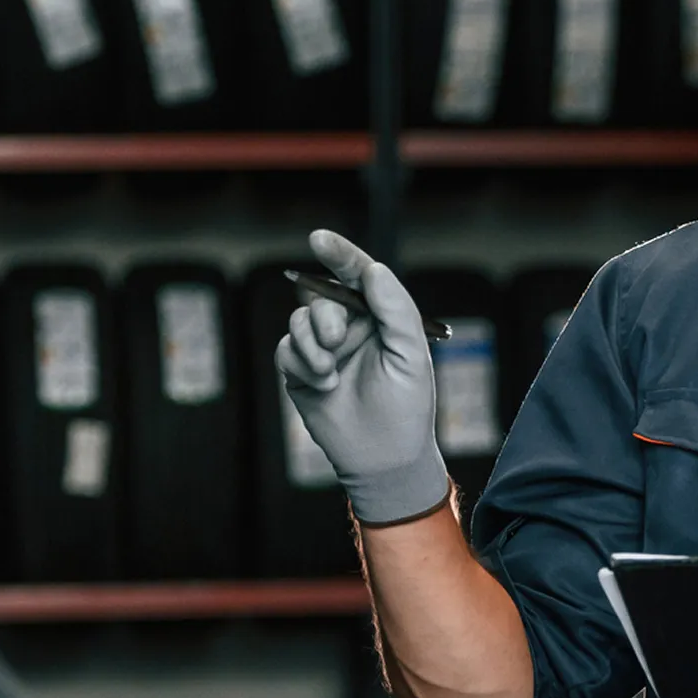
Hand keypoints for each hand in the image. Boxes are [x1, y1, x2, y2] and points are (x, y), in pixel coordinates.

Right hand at [275, 230, 451, 525]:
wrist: (384, 458)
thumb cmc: (407, 407)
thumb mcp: (411, 354)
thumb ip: (395, 309)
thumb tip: (372, 269)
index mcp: (379, 317)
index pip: (357, 275)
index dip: (339, 253)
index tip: (319, 239)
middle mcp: (350, 328)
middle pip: (321, 296)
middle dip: (324, 313)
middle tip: (336, 340)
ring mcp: (323, 349)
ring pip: (299, 321)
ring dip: (311, 342)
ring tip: (329, 371)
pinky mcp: (300, 372)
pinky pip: (286, 349)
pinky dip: (300, 362)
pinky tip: (322, 384)